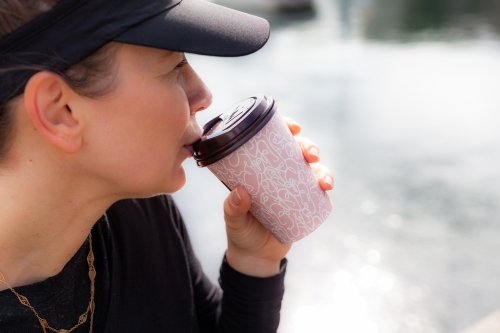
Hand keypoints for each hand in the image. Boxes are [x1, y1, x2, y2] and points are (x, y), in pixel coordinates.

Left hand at [223, 117, 333, 276]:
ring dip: (322, 168)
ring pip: (312, 169)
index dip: (285, 128)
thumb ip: (234, 208)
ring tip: (323, 180)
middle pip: (297, 151)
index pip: (273, 142)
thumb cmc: (241, 232)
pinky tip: (327, 187)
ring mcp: (294, 188)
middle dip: (309, 147)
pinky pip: (318, 190)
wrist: (255, 257)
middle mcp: (278, 174)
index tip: (294, 127)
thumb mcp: (233, 219)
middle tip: (311, 154)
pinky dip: (325, 184)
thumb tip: (242, 192)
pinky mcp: (305, 203)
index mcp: (260, 169)